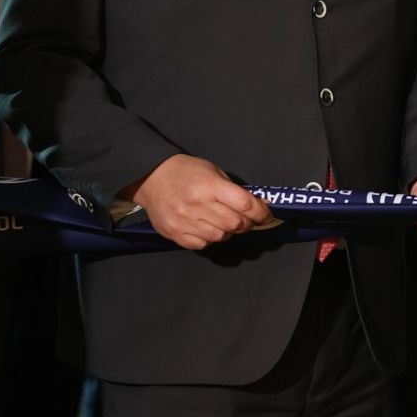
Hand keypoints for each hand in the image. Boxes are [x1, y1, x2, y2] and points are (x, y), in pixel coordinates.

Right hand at [131, 153, 270, 250]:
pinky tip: (206, 228)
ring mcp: (184, 221)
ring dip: (228, 232)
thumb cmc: (186, 171)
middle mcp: (197, 205)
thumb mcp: (212, 171)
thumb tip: (256, 206)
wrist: (150, 177)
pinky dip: (210, 239)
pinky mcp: (174, 233)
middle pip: (235, 223)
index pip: (244, 204)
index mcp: (209, 185)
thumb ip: (233, 190)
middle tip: (246, 220)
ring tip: (223, 222)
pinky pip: (202, 244)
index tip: (266, 215)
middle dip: (246, 223)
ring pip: (221, 236)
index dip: (261, 212)